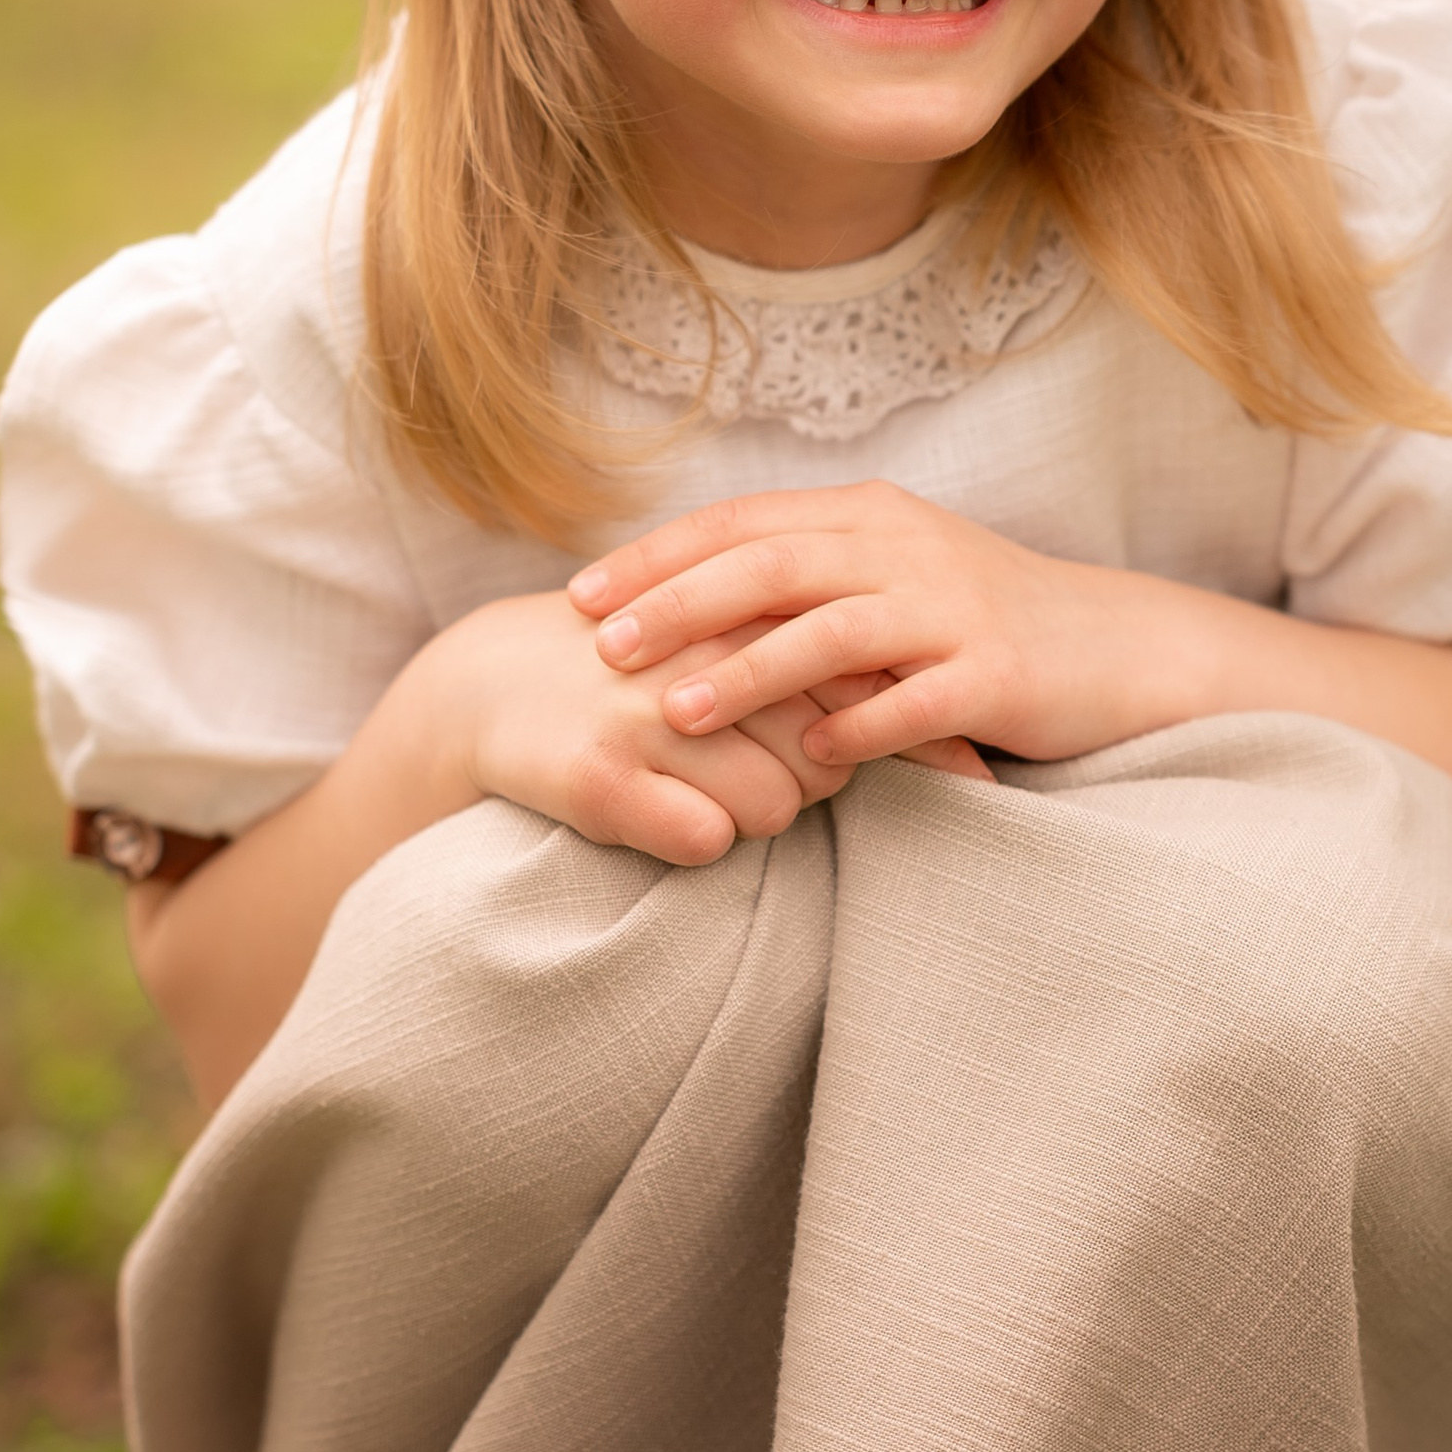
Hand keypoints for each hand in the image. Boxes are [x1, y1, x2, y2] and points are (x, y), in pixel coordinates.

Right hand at [434, 588, 978, 869]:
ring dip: (752, 813)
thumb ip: (827, 668)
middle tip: (747, 759)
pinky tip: (658, 806)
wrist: (490, 682)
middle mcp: (700, 653)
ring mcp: (646, 712)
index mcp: (739, 610)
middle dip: (813, 779)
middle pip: (828, 756)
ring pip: (774, 808)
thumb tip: (961, 731)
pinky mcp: (597, 775)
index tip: (952, 765)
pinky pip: (703, 841)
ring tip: (694, 779)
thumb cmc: (642, 668)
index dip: (903, 729)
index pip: (861, 676)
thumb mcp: (731, 642)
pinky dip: (693, 838)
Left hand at [570, 482, 1162, 770]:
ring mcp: (953, 610)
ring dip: (747, 671)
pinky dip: (856, 729)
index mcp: (869, 515)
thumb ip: (802, 570)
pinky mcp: (997, 675)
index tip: (581, 595)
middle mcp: (906, 549)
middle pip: (771, 565)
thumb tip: (678, 593)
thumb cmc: (977, 619)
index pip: (742, 523)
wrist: (1113, 649)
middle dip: (678, 606)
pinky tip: (807, 760)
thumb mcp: (889, 570)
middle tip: (602, 650)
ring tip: (675, 710)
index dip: (658, 556)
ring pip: (832, 631)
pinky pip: (913, 703)